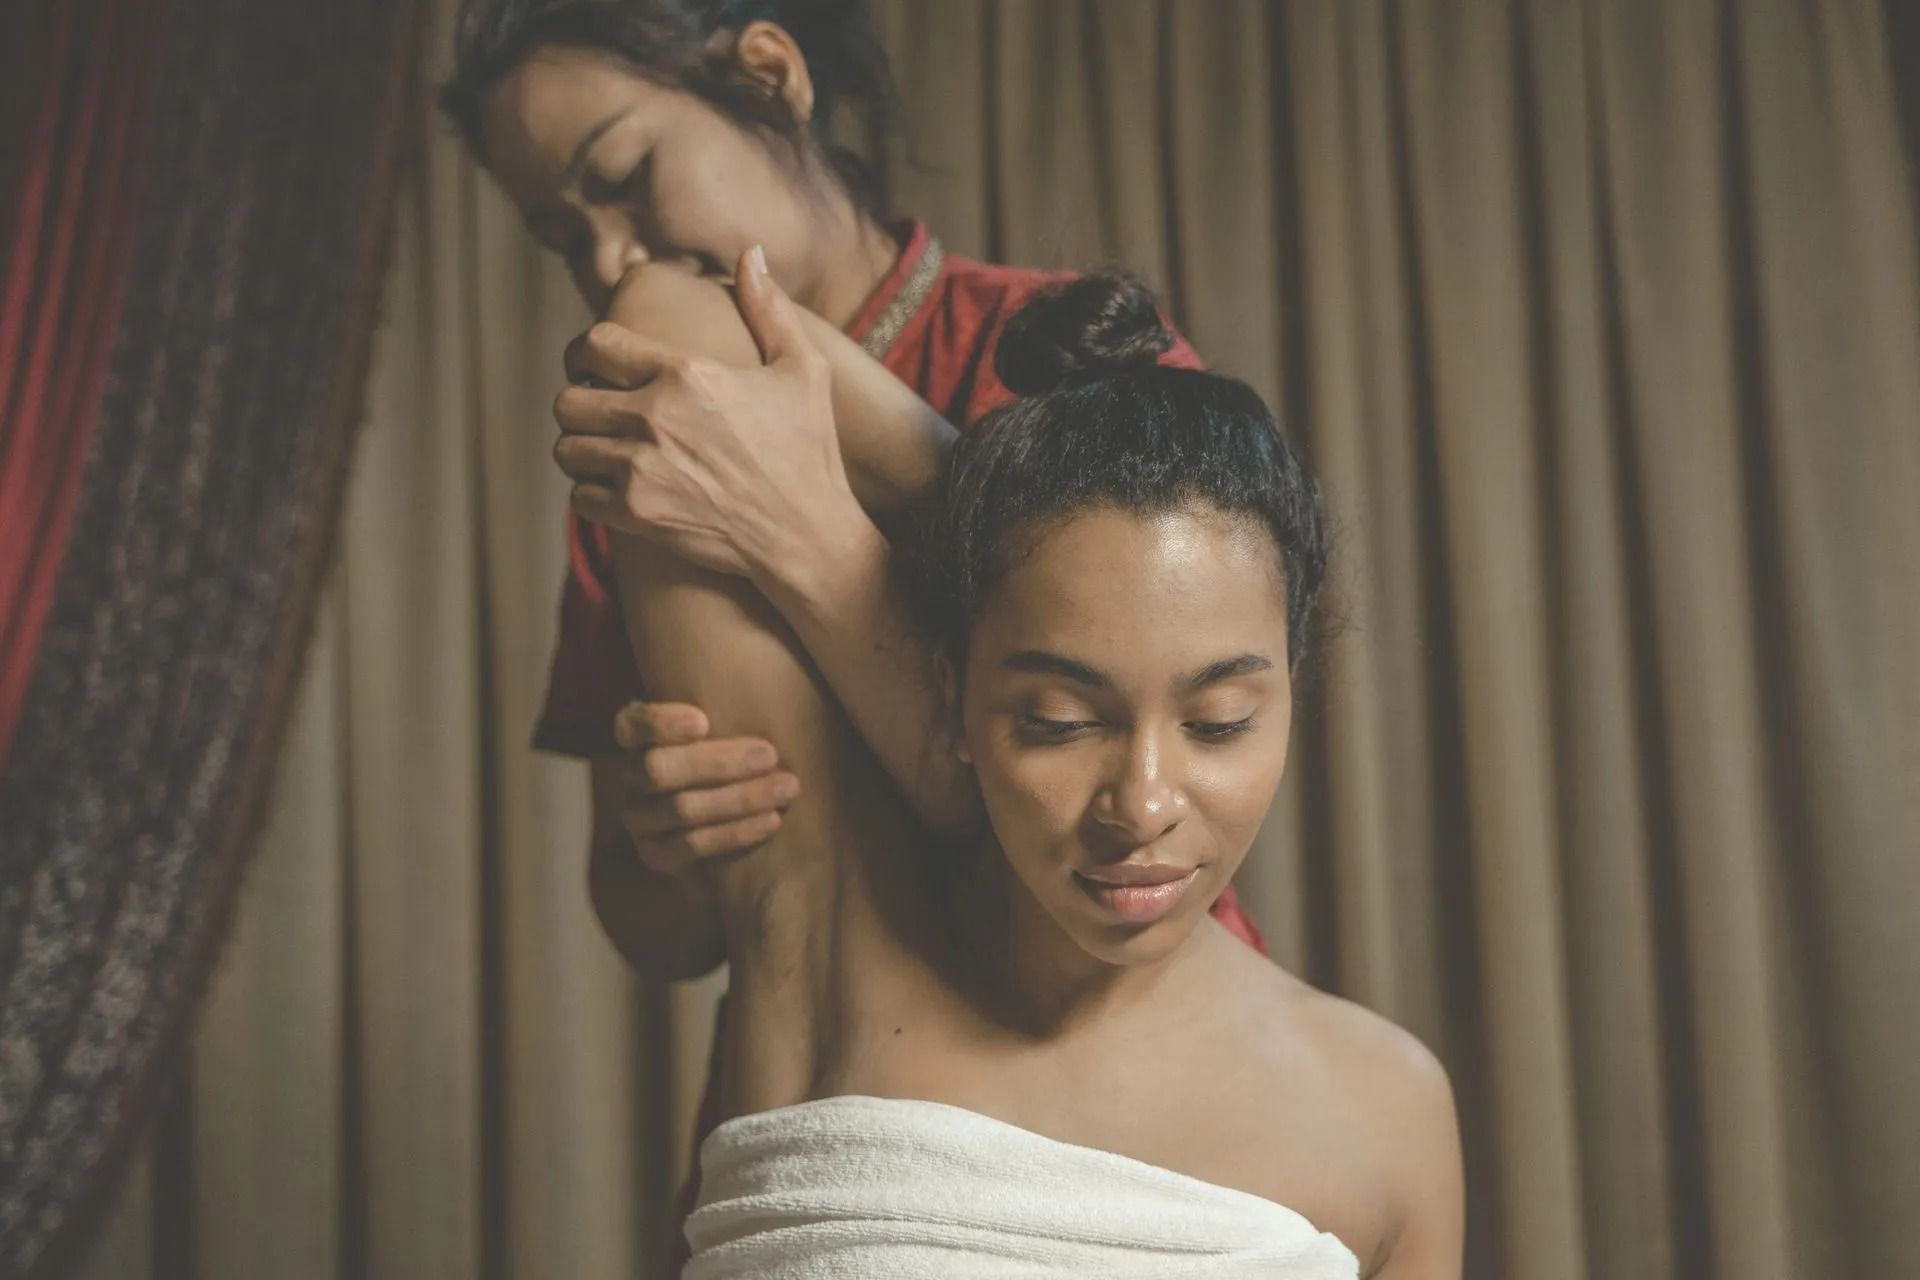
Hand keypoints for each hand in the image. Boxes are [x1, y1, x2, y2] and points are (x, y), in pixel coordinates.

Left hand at [551, 246, 864, 583]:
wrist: (809, 537)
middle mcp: (656, 418)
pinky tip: (619, 488)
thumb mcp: (804, 370)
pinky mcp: (637, 516)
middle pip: (567, 399)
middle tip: (600, 411)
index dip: (585, 351)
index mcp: (687, 374)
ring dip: (581, 448)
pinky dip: (592, 493)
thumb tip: (750, 253)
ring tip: (605, 450)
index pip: (594, 345)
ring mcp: (642, 470)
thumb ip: (769, 308)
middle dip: (579, 402)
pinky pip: (578, 497)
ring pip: (566, 449)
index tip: (594, 364)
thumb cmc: (810, 452)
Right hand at [607, 700, 801, 873]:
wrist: (735, 817)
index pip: (634, 723)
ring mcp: (639, 819)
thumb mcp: (733, 712)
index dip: (662, 722)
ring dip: (739, 799)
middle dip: (720, 762)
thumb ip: (734, 687)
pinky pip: (691, 847)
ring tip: (787, 788)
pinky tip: (772, 822)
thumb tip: (766, 630)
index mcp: (637, 734)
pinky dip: (734, 834)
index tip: (704, 720)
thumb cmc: (740, 746)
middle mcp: (629, 776)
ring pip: (681, 810)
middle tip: (771, 754)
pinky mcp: (656, 856)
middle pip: (659, 770)